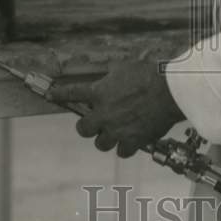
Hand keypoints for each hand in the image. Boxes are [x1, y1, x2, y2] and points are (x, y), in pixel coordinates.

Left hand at [47, 60, 185, 157]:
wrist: (169, 91)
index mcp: (99, 92)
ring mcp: (116, 129)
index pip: (71, 93)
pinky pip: (122, 152)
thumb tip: (109, 79)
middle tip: (95, 123)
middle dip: (87, 126)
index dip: (59, 94)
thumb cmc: (150, 75)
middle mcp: (103, 113)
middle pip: (83, 129)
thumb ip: (111, 77)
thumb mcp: (125, 68)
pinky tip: (130, 140)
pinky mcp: (132, 141)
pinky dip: (125, 147)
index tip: (51, 95)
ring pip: (101, 144)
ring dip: (106, 138)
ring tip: (115, 132)